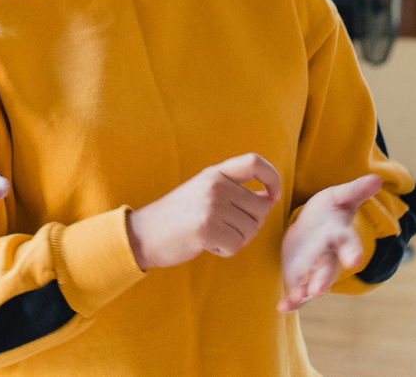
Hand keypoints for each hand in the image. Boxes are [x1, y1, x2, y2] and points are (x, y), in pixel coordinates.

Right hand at [128, 153, 280, 270]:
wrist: (143, 234)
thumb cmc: (177, 216)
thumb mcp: (203, 191)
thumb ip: (233, 191)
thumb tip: (269, 198)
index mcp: (215, 173)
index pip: (255, 162)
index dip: (272, 178)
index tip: (272, 196)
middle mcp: (215, 185)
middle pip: (261, 207)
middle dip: (252, 225)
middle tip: (229, 230)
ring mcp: (211, 207)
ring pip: (251, 230)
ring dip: (237, 240)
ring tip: (214, 236)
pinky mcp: (207, 229)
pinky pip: (236, 246)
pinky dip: (226, 251)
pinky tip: (208, 245)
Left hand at [277, 173, 382, 311]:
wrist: (312, 226)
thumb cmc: (328, 210)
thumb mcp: (339, 197)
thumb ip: (355, 190)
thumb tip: (377, 178)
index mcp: (340, 236)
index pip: (350, 244)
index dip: (352, 253)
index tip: (353, 261)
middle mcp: (330, 257)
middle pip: (329, 269)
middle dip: (324, 279)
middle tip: (320, 290)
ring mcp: (316, 270)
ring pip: (313, 284)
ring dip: (305, 293)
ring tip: (296, 298)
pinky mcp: (301, 278)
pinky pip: (298, 294)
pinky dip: (292, 302)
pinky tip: (281, 307)